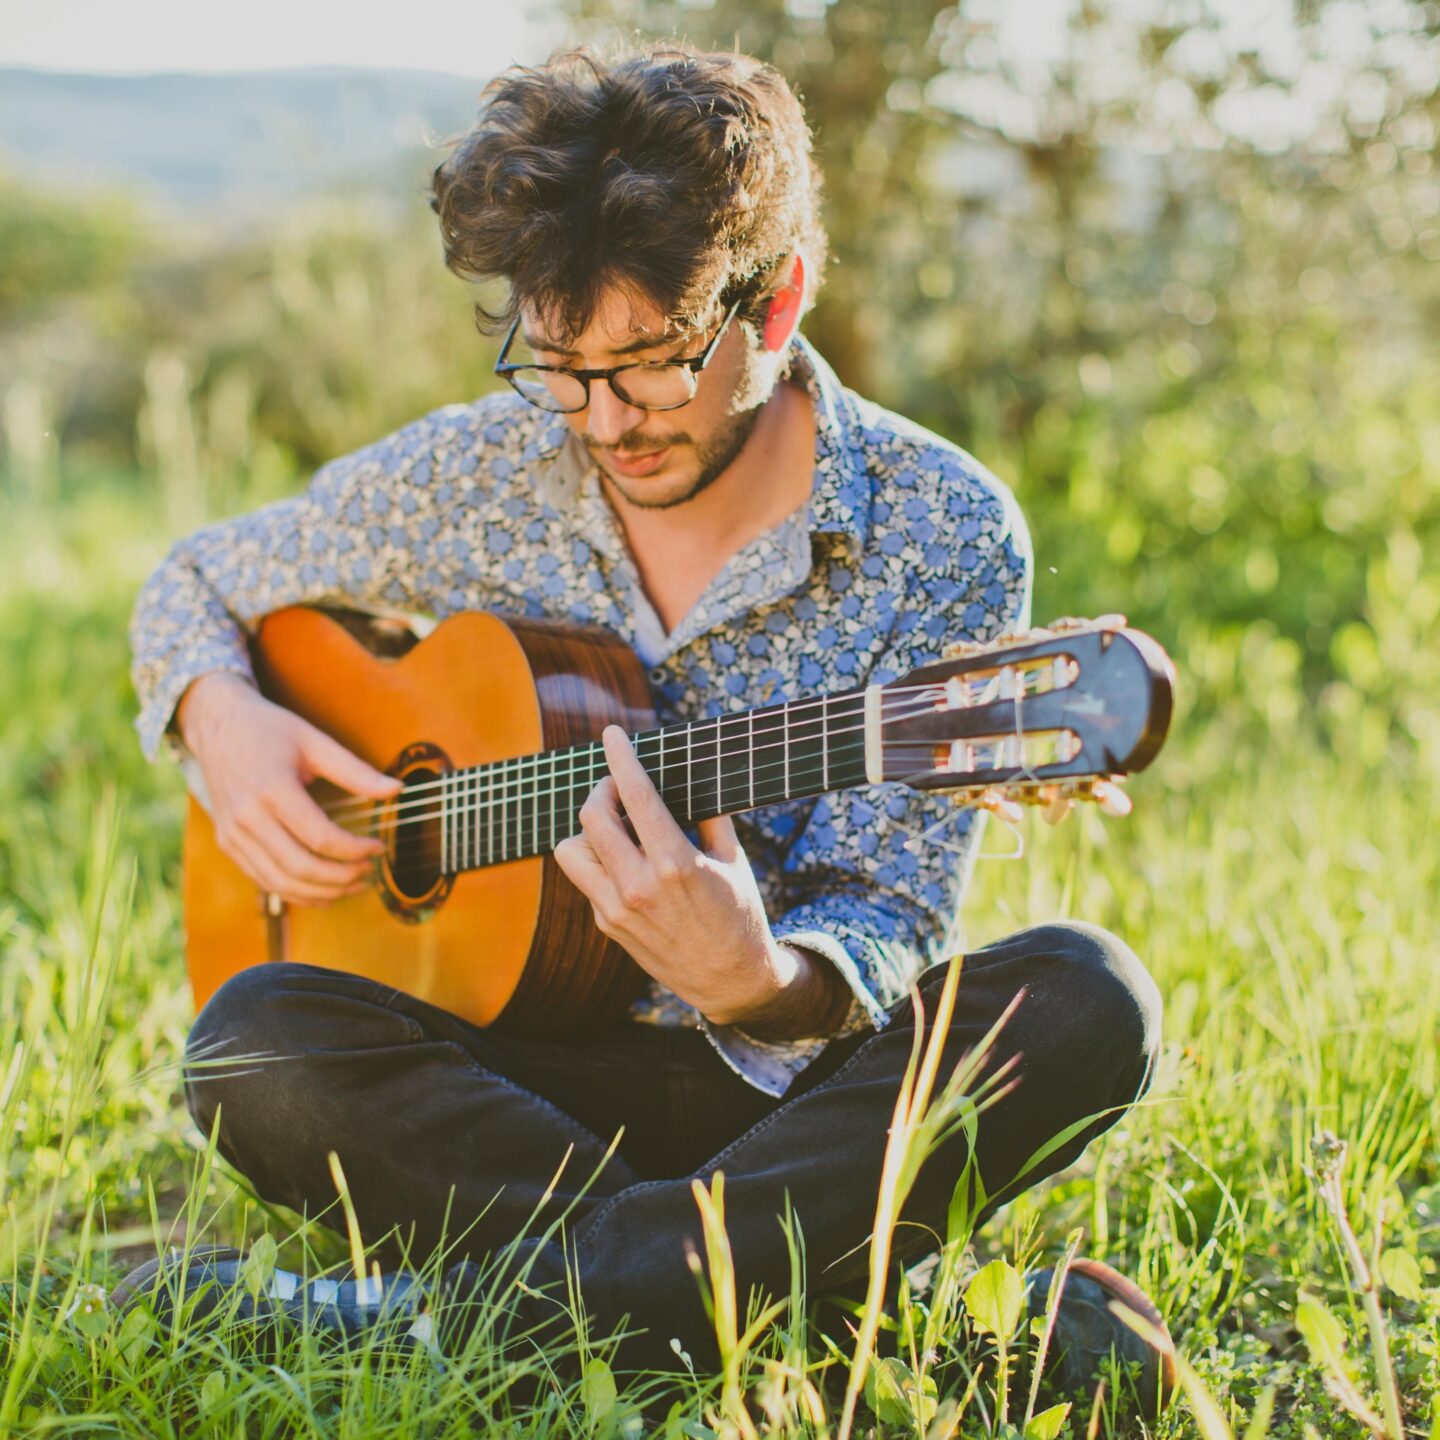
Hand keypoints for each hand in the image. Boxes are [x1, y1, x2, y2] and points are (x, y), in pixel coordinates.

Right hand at [178, 672, 401, 906]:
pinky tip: (323, 892)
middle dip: (342, 877)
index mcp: (272, 789)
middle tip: (369, 871)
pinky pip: (263, 880)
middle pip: (301, 867)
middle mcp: (248, 817)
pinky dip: (295, 893)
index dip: (355, 850)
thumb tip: (397, 790)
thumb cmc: (267, 730)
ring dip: (322, 892)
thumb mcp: (314, 741)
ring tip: (353, 886)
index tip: (379, 846)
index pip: (321, 838)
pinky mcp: (227, 843)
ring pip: (280, 882)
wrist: (217, 725)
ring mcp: (233, 834)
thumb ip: (356, 771)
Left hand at [553, 726, 847, 1034]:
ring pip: (570, 850)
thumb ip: (708, 815)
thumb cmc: (739, 915)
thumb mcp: (732, 860)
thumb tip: (687, 774)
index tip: (612, 734)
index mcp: (674, 864)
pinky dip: (600, 862)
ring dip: (589, 831)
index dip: (621, 757)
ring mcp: (616, 909)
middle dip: (602, 790)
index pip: (636, 796)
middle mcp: (638, 886)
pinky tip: (627, 864)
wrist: (730, 980)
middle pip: (592, 817)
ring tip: (617, 829)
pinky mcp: (606, 926)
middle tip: (619, 787)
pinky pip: (587, 880)